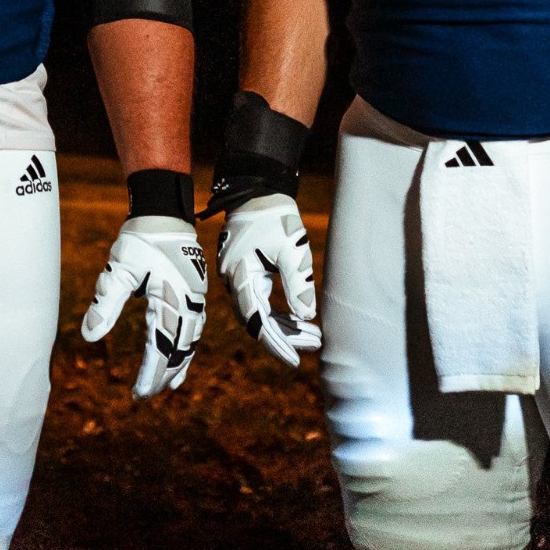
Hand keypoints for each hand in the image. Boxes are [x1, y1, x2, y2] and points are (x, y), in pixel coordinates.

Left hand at [81, 216, 206, 397]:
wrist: (164, 212)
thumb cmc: (140, 240)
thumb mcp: (118, 271)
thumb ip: (105, 303)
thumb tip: (88, 336)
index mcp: (170, 301)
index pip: (161, 347)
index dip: (151, 373)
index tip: (139, 393)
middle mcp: (188, 303)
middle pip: (179, 349)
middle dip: (164, 374)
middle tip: (146, 394)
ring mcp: (195, 297)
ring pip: (191, 339)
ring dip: (180, 363)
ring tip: (170, 384)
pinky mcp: (195, 290)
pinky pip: (195, 326)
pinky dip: (188, 344)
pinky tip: (182, 350)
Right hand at [217, 193, 321, 367]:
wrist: (257, 189)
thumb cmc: (275, 216)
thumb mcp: (291, 249)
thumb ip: (299, 284)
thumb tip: (306, 317)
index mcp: (240, 276)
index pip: (258, 322)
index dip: (277, 343)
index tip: (297, 359)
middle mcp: (233, 280)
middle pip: (258, 321)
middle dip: (286, 336)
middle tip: (315, 343)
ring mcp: (236, 276)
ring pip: (259, 312)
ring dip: (284, 325)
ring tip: (313, 334)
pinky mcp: (244, 271)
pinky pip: (259, 300)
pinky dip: (277, 312)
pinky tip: (297, 318)